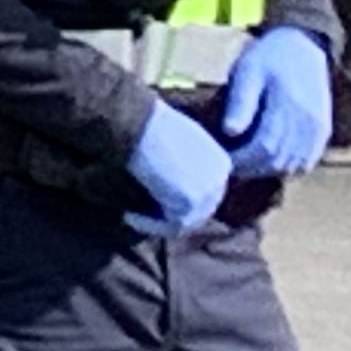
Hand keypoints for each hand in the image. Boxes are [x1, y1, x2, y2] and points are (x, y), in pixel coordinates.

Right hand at [122, 101, 232, 236]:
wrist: (141, 124)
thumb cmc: (151, 125)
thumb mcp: (179, 141)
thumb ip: (186, 161)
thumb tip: (173, 180)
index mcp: (221, 163)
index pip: (204, 193)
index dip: (177, 200)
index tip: (153, 199)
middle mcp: (219, 180)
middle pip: (198, 211)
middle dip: (169, 214)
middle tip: (141, 214)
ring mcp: (207, 194)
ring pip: (184, 221)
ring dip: (156, 222)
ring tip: (131, 215)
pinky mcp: (189, 205)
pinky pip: (170, 226)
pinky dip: (149, 225)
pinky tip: (129, 216)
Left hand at [217, 27, 332, 179]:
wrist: (303, 45)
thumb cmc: (269, 57)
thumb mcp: (248, 71)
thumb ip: (240, 102)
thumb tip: (230, 132)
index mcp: (287, 105)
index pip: (264, 147)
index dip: (242, 160)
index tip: (224, 161)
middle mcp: (307, 121)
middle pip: (278, 161)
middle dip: (252, 169)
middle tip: (232, 166)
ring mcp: (318, 128)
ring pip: (293, 166)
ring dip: (269, 170)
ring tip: (249, 164)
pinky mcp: (323, 131)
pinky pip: (307, 161)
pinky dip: (288, 167)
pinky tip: (271, 162)